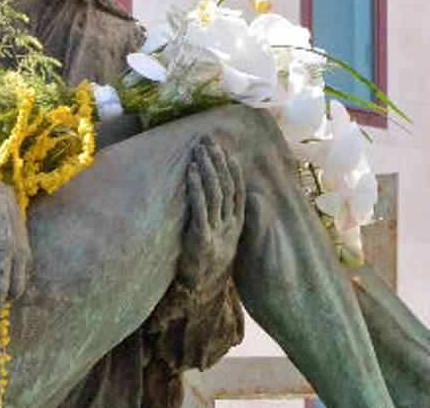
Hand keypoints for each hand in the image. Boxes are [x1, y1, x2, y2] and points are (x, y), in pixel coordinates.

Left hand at [179, 134, 244, 289]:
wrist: (202, 288)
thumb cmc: (209, 261)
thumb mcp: (223, 238)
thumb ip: (225, 219)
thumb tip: (226, 199)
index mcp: (238, 223)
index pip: (238, 189)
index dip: (231, 168)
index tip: (224, 150)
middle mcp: (230, 225)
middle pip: (227, 186)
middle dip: (217, 161)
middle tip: (208, 141)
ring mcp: (217, 231)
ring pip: (215, 193)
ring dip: (207, 169)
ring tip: (199, 151)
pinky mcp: (202, 237)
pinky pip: (200, 207)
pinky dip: (196, 187)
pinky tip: (191, 172)